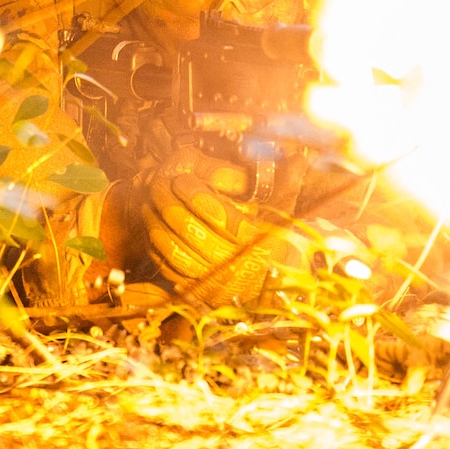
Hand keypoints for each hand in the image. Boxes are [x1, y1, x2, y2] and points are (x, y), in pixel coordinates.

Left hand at [137, 150, 274, 306]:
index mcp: (253, 242)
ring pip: (175, 249)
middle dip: (169, 203)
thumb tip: (299, 158)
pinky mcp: (196, 290)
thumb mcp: (283, 214)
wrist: (270, 288)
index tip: (182, 179)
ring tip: (150, 203)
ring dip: (157, 223)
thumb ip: (287, 184)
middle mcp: (232, 263)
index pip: (217, 214)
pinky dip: (156, 246)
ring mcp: (211, 280)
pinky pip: (168, 267)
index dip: (194, 194)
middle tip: (159, 184)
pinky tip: (152, 227)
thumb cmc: (274, 245)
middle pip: (190, 229)